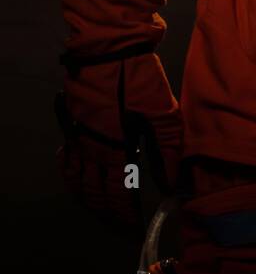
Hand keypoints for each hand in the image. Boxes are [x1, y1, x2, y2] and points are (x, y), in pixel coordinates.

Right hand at [55, 53, 182, 230]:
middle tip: (115, 221)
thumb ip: (167, 150)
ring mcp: (78, 135)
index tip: (132, 226)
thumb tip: (170, 184)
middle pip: (93, 191)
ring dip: (84, 196)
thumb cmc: (139, 78)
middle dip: (104, 210)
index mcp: (115, 149)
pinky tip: (76, 172)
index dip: (124, 213)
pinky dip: (69, 171)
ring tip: (95, 206)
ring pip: (75, 178)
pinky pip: (67, 155)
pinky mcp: (72, 120)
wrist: (110, 46)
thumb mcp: (162, 113)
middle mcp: (91, 148)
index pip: (117, 193)